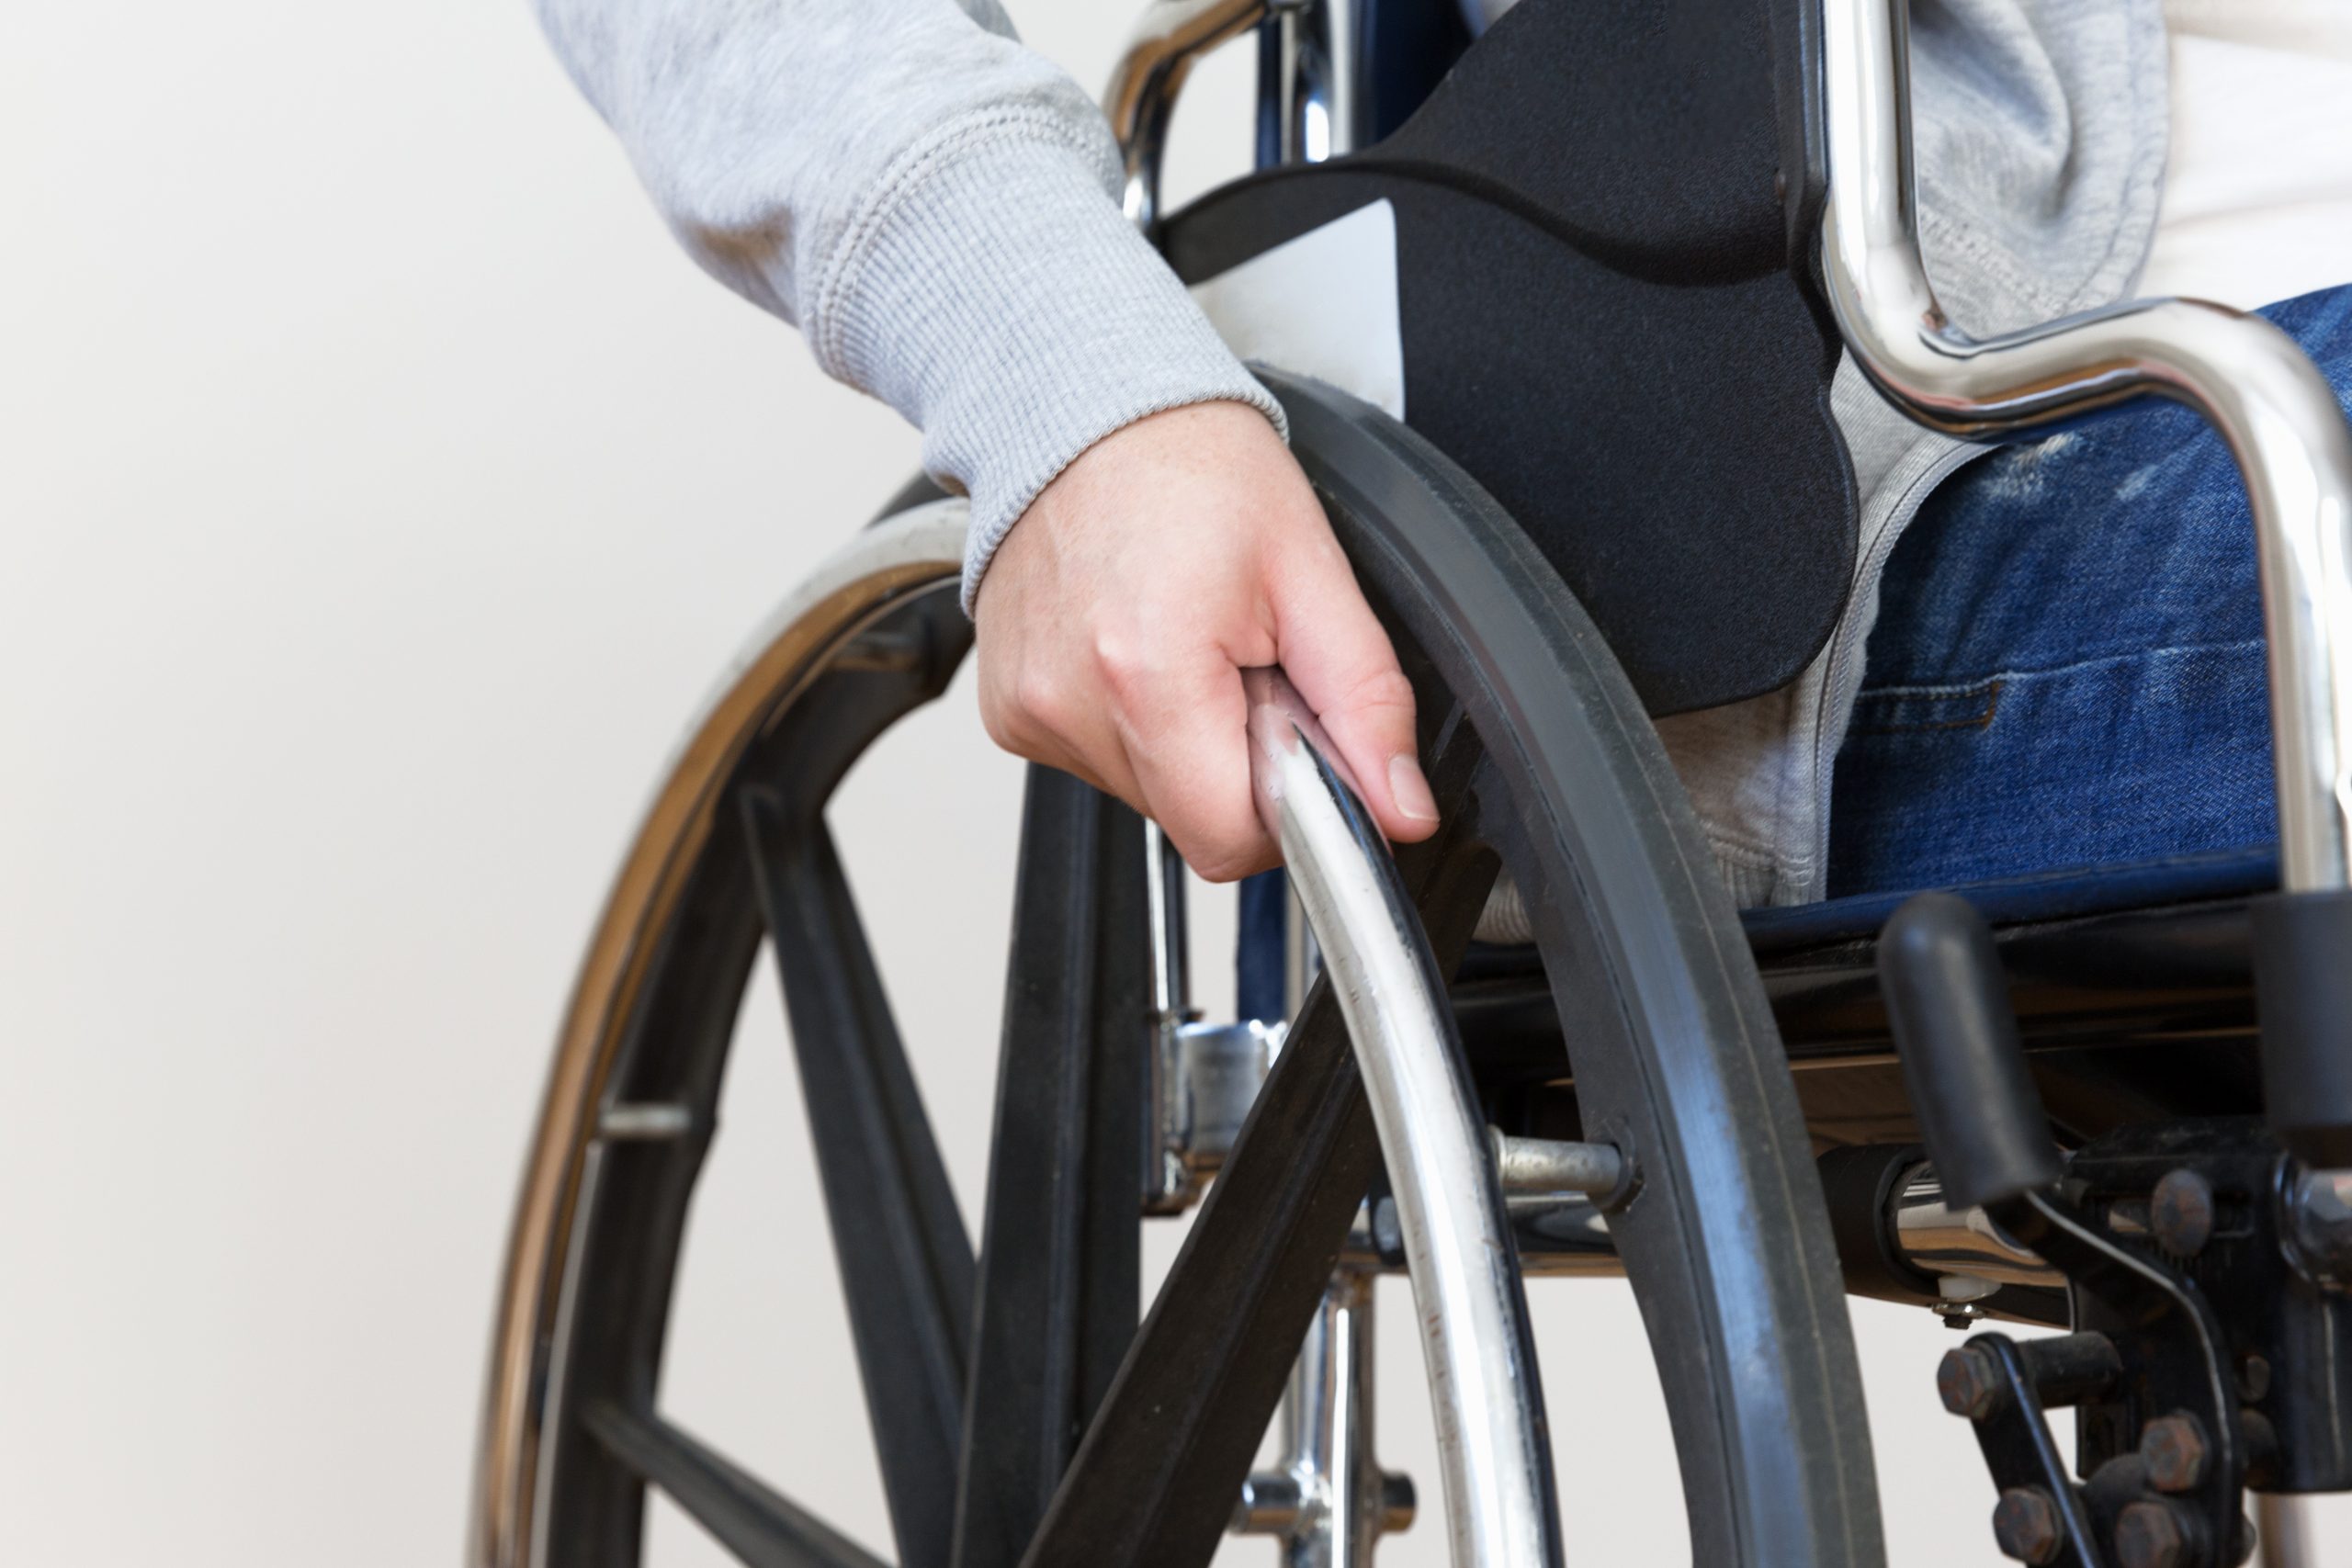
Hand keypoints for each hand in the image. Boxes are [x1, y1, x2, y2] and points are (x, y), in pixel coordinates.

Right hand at [972, 400, 1438, 880]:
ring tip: (1186, 641)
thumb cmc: (1190, 466)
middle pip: (1190, 818)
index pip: (1231, 841)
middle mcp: (1072, 706)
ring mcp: (1029, 713)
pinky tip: (1135, 643)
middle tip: (1241, 662)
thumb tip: (1401, 809)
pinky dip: (1131, 721)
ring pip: (1145, 795)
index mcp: (1149, 678)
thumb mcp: (1311, 572)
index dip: (1286, 806)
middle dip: (1237, 758)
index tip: (1293, 733)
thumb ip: (1366, 704)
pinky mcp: (1008, 711)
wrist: (1082, 403)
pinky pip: (1096, 759)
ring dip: (1185, 739)